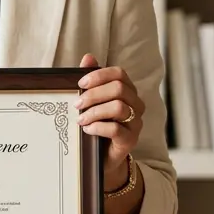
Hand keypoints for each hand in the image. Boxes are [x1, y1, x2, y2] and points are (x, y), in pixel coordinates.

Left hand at [75, 54, 144, 186]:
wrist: (101, 157)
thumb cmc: (97, 124)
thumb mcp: (91, 101)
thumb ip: (91, 80)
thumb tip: (88, 57)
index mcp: (127, 91)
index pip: (119, 73)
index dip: (99, 75)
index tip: (80, 84)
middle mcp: (136, 104)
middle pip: (119, 89)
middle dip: (94, 94)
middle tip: (77, 104)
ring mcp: (135, 123)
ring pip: (119, 107)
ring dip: (95, 111)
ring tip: (80, 119)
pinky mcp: (131, 140)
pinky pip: (116, 129)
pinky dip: (98, 127)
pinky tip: (87, 129)